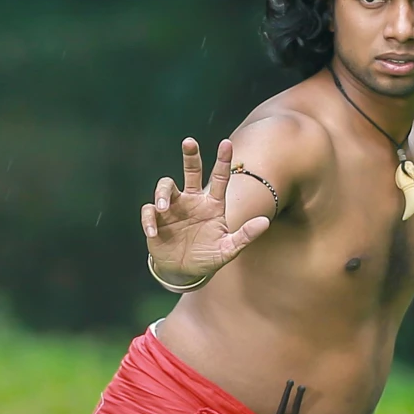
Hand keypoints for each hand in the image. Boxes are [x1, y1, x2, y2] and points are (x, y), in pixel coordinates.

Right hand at [141, 137, 269, 284]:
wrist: (184, 271)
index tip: (227, 143)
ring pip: (166, 187)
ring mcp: (173, 208)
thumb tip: (265, 222)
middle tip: (189, 142)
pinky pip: (149, 212)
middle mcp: (193, 201)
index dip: (223, 161)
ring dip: (163, 194)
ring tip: (163, 207)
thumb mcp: (228, 249)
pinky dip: (149, 220)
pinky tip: (153, 231)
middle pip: (191, 172)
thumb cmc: (208, 256)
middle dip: (190, 156)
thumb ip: (245, 236)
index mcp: (212, 204)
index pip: (220, 178)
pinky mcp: (156, 219)